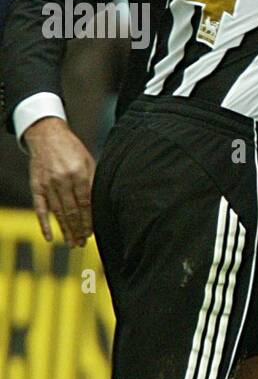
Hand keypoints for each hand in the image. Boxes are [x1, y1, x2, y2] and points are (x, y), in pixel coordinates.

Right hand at [25, 117, 95, 245]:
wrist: (46, 134)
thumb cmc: (72, 148)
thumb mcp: (88, 160)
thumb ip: (93, 181)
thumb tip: (99, 204)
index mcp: (78, 174)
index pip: (85, 204)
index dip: (89, 221)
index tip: (92, 233)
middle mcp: (62, 180)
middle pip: (72, 211)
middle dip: (78, 230)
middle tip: (83, 244)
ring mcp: (47, 184)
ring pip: (57, 213)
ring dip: (65, 230)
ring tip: (72, 244)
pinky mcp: (36, 186)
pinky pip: (40, 208)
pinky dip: (44, 224)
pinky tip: (49, 237)